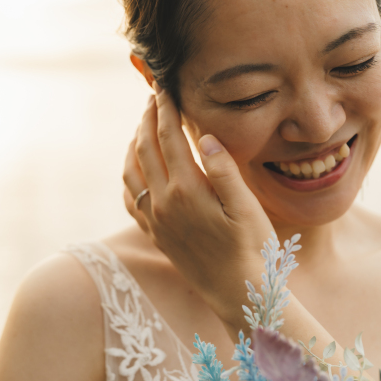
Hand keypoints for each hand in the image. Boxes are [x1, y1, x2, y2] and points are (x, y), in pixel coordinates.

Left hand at [123, 83, 274, 325]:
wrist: (237, 293)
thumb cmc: (252, 249)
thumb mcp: (247, 207)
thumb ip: (224, 170)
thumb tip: (203, 136)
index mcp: (186, 189)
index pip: (168, 137)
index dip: (164, 108)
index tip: (164, 87)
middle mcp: (162, 202)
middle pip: (144, 148)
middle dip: (146, 119)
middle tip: (152, 97)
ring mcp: (154, 219)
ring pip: (131, 172)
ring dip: (134, 144)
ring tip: (142, 127)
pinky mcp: (154, 234)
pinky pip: (130, 199)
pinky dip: (128, 176)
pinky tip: (135, 170)